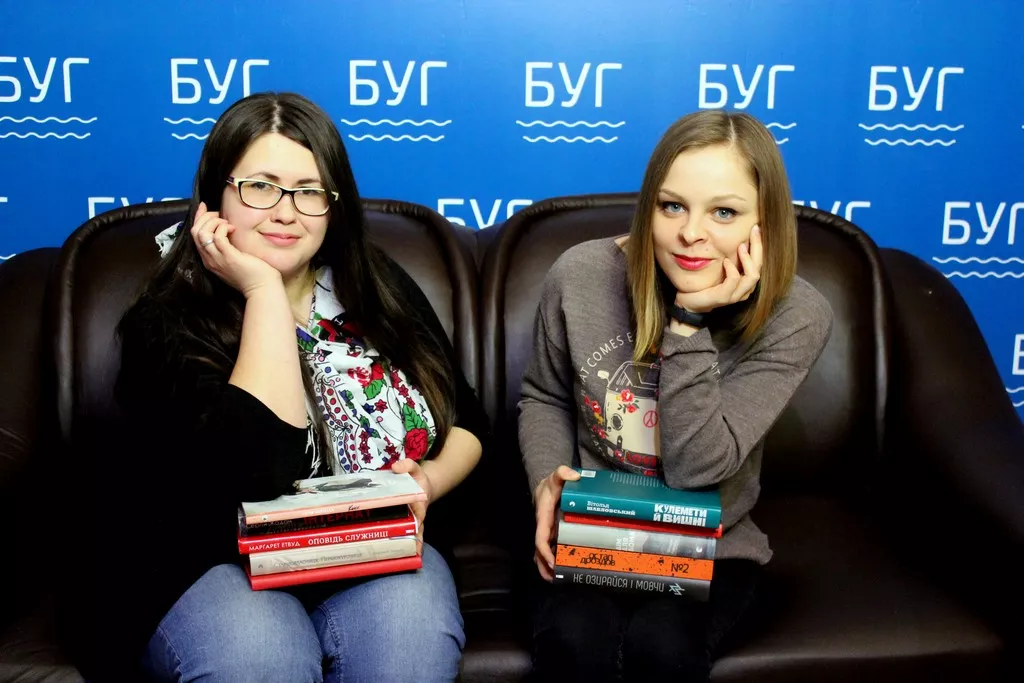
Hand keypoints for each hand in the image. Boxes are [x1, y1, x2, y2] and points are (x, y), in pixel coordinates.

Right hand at [190, 202, 281, 297]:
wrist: (262, 289)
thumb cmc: (253, 274)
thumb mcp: (234, 258)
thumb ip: (226, 247)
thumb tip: (226, 228)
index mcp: (209, 259)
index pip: (196, 235)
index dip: (198, 218)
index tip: (204, 207)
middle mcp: (209, 259)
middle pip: (195, 232)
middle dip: (205, 217)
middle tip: (220, 215)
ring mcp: (217, 259)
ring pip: (201, 233)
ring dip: (214, 222)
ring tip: (227, 223)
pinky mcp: (229, 257)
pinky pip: (218, 237)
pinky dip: (223, 228)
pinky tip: (233, 229)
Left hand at [391, 458, 433, 554]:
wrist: (421, 485)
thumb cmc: (418, 479)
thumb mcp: (415, 469)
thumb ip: (408, 465)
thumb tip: (396, 467)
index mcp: (420, 505)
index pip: (419, 516)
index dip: (417, 524)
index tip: (415, 533)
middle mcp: (416, 517)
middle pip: (416, 532)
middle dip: (414, 543)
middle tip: (410, 554)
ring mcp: (410, 522)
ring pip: (410, 537)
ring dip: (405, 548)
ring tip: (399, 560)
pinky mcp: (403, 524)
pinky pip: (401, 535)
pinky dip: (398, 544)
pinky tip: (390, 555)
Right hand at [533, 465, 580, 581]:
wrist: (546, 486)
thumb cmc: (552, 484)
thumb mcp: (556, 475)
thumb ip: (563, 472)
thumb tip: (574, 475)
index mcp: (543, 517)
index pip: (540, 537)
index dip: (544, 551)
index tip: (552, 561)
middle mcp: (543, 528)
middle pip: (538, 551)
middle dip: (544, 566)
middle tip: (554, 578)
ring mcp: (547, 532)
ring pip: (542, 553)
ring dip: (546, 567)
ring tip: (557, 580)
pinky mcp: (552, 534)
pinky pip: (550, 549)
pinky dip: (553, 561)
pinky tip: (563, 570)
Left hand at [675, 225, 762, 313]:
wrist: (688, 302)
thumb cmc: (704, 284)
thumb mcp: (719, 267)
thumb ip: (728, 256)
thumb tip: (733, 236)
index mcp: (744, 281)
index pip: (758, 262)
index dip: (759, 245)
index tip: (756, 228)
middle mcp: (744, 289)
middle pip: (759, 267)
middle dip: (758, 247)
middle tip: (754, 230)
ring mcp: (735, 295)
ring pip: (752, 276)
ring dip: (747, 259)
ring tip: (740, 246)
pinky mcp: (724, 297)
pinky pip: (734, 281)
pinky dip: (732, 270)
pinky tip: (725, 261)